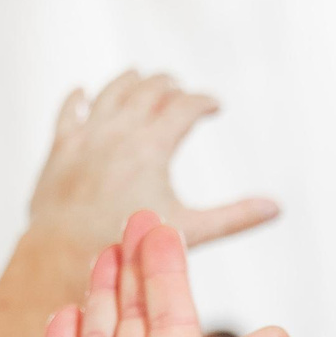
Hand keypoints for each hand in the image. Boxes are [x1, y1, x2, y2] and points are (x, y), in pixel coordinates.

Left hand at [27, 72, 279, 251]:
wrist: (63, 259)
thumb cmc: (128, 247)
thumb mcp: (188, 231)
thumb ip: (234, 217)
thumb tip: (276, 208)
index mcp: (152, 146)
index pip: (186, 106)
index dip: (204, 102)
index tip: (215, 106)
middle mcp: (118, 132)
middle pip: (150, 88)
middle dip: (170, 85)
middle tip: (181, 90)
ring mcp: (86, 136)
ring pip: (111, 90)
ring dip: (130, 80)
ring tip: (141, 78)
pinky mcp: (59, 148)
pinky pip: (69, 110)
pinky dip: (79, 98)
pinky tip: (85, 93)